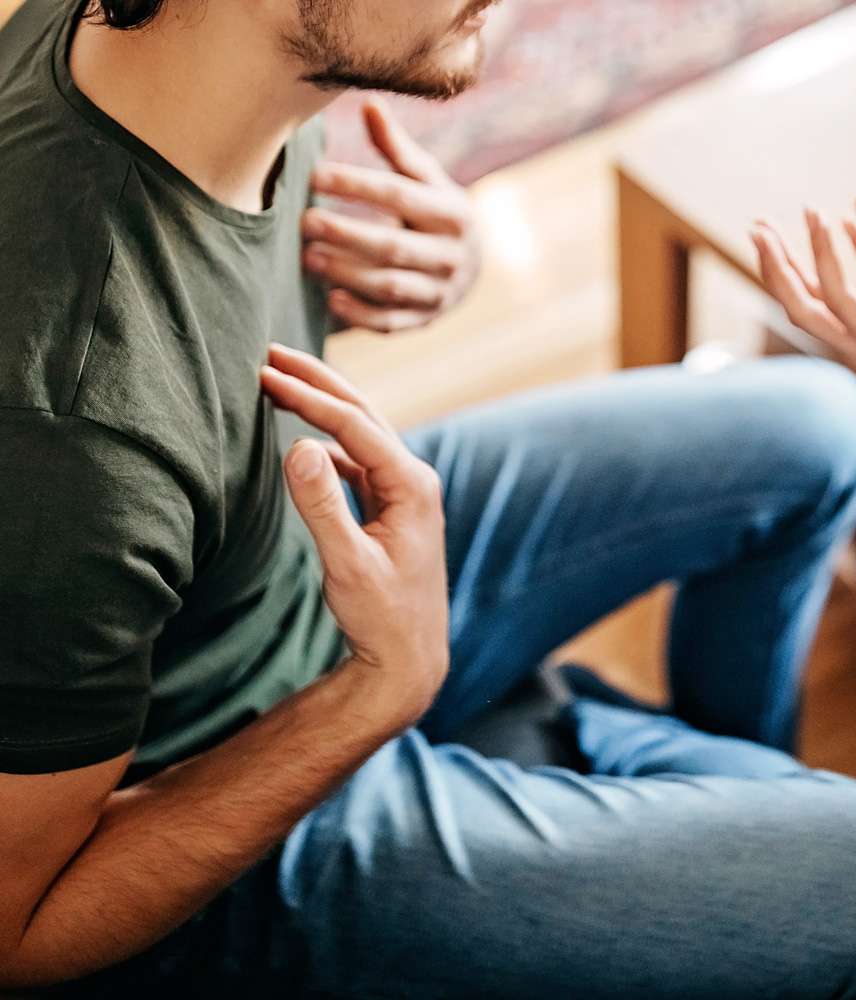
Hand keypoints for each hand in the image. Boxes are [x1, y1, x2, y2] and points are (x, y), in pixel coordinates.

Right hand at [259, 343, 449, 723]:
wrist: (409, 656)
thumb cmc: (382, 616)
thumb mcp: (346, 564)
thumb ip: (322, 505)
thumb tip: (298, 444)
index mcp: (412, 485)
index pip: (354, 425)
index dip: (308, 396)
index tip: (264, 374)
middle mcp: (415, 480)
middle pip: (362, 415)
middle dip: (316, 382)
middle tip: (270, 353)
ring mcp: (406, 491)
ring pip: (359, 434)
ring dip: (321, 407)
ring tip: (279, 381)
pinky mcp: (393, 506)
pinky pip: (357, 461)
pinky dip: (328, 442)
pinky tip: (301, 439)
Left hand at [302, 98, 480, 332]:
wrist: (470, 266)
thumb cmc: (435, 212)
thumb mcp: (427, 179)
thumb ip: (396, 149)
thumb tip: (368, 104)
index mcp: (453, 214)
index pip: (400, 196)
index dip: (356, 185)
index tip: (314, 174)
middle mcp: (452, 256)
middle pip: (392, 245)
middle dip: (345, 233)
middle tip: (303, 220)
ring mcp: (440, 292)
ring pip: (389, 286)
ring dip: (346, 272)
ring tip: (308, 257)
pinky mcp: (425, 319)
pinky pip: (391, 322)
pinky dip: (360, 314)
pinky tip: (331, 298)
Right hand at [750, 194, 855, 382]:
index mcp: (855, 339)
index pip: (802, 303)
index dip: (776, 268)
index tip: (760, 228)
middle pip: (801, 310)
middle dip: (776, 267)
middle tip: (760, 225)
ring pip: (835, 300)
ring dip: (820, 254)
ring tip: (815, 215)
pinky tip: (852, 225)